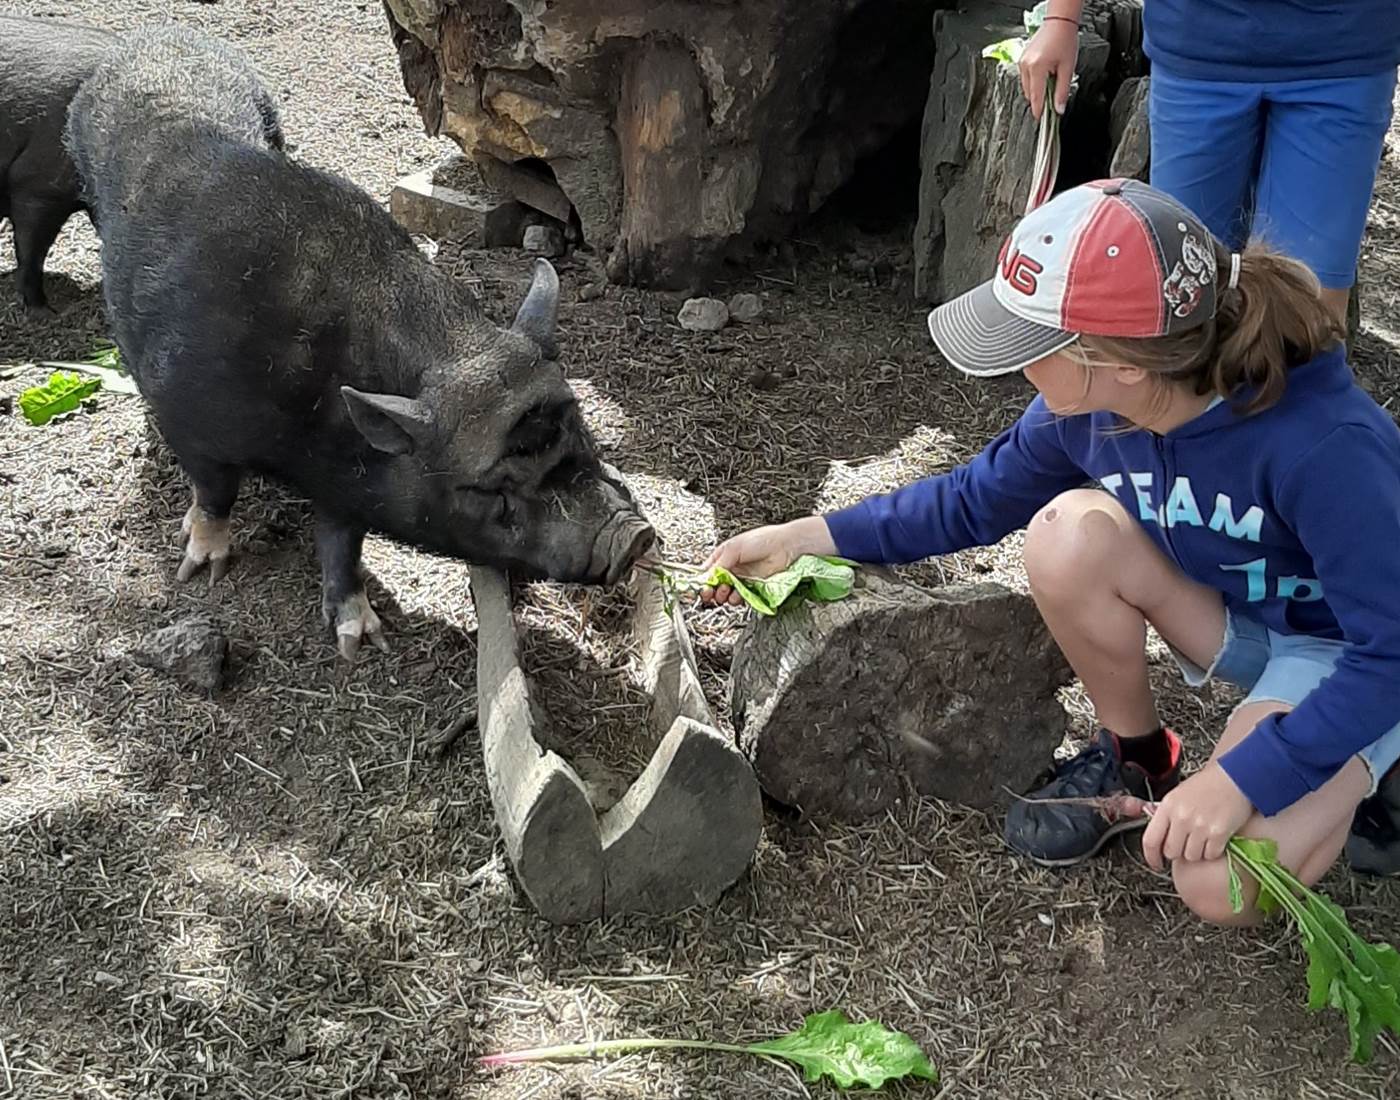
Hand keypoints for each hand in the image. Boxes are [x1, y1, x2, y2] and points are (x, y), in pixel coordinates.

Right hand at [698, 516, 835, 606]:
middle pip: (715, 585)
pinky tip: (738, 595)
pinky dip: (737, 598)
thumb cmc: (763, 540)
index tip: (700, 588)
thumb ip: (719, 564)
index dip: (701, 581)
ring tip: (727, 591)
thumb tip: (706, 577)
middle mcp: (732, 568)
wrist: (787, 547)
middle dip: (712, 591)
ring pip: (726, 593)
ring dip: (724, 595)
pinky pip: (741, 597)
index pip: (707, 571)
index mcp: (724, 556)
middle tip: (712, 592)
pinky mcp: (753, 587)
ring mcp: (742, 578)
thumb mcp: (735, 548)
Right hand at [1018, 21, 1078, 118]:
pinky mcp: (1022, 59)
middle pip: (1029, 94)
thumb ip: (1063, 91)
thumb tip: (1059, 109)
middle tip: (1051, 102)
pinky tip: (1044, 76)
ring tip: (1050, 84)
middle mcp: (1026, 66)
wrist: (1059, 23)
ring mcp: (1022, 62)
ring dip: (1036, 90)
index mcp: (1037, 68)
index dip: (1039, 111)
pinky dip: (1034, 81)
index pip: (1036, 97)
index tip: (1041, 120)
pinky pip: (1025, 78)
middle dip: (1039, 100)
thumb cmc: (1064, 40)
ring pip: (1026, 87)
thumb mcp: (1068, 68)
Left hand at [1141, 764, 1254, 871]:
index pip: (1150, 840)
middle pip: (1171, 852)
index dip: (1151, 857)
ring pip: (1191, 857)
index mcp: (1167, 806)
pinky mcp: (1219, 833)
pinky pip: (1210, 855)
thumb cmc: (1206, 786)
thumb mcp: (1176, 796)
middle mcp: (1181, 817)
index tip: (1156, 862)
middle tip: (1186, 843)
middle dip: (1178, 852)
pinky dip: (1212, 851)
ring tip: (1202, 838)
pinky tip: (1215, 838)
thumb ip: (1164, 816)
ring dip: (1196, 853)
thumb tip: (1154, 836)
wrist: (1234, 777)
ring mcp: (1200, 826)